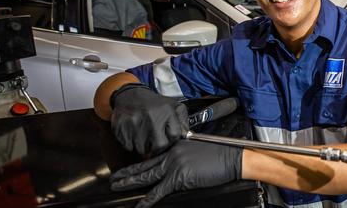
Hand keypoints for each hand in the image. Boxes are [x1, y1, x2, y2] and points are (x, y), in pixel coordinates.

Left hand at [110, 140, 241, 207]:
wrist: (231, 158)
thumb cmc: (221, 155)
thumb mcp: (198, 151)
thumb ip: (183, 158)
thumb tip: (176, 170)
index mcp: (176, 145)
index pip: (153, 155)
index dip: (140, 163)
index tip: (130, 167)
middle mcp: (172, 153)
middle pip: (145, 165)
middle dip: (128, 172)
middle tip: (114, 177)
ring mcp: (174, 165)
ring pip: (146, 175)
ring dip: (129, 182)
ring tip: (117, 187)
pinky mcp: (178, 178)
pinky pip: (158, 191)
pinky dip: (147, 200)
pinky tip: (139, 206)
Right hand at [111, 84, 187, 154]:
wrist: (129, 95)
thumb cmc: (154, 105)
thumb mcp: (173, 106)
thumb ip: (183, 120)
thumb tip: (187, 135)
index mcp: (166, 111)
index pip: (175, 136)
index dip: (172, 140)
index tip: (167, 138)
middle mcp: (151, 117)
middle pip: (159, 146)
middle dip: (158, 147)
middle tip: (154, 141)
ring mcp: (135, 124)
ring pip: (143, 149)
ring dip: (144, 146)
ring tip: (143, 135)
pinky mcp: (121, 129)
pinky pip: (129, 147)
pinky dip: (132, 144)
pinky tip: (134, 134)